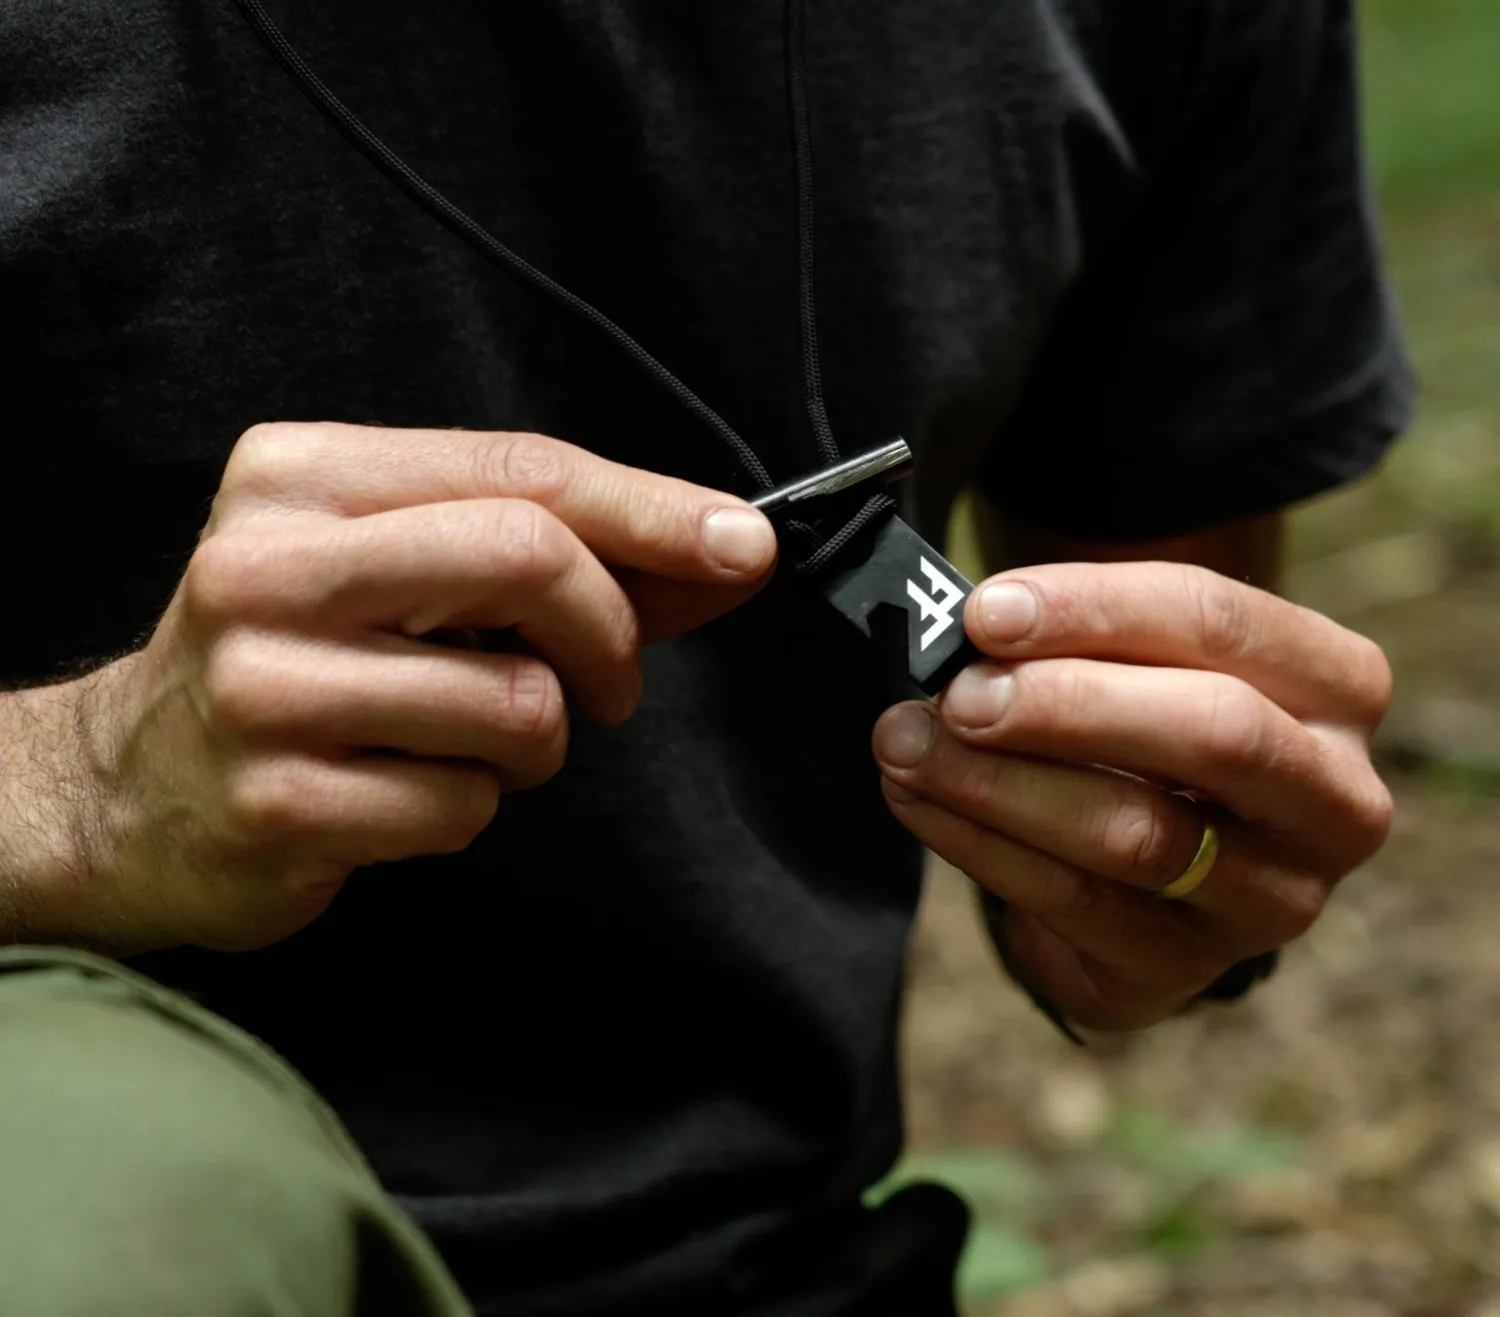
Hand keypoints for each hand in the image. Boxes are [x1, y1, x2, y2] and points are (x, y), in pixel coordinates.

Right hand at [13, 423, 775, 953]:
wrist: (131, 787)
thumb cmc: (299, 663)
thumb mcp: (403, 572)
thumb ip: (558, 552)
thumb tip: (723, 553)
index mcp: (303, 477)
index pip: (521, 472)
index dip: (652, 510)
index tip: (743, 545)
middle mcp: (272, 567)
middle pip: (529, 558)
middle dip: (610, 633)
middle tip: (610, 682)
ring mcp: (266, 688)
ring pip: (517, 702)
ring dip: (535, 743)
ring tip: (468, 742)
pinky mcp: (280, 802)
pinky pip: (466, 806)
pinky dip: (471, 808)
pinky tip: (403, 793)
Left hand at [872, 561, 1392, 1030]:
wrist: (1159, 866)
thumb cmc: (1142, 730)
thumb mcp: (1136, 664)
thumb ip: (1076, 641)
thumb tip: (970, 631)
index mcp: (1336, 687)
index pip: (1218, 623)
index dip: (1092, 611)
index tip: (986, 612)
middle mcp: (1335, 799)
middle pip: (1213, 733)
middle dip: (1065, 707)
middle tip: (957, 695)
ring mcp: (1275, 899)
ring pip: (1137, 835)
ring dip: (997, 784)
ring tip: (905, 746)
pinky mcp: (1189, 967)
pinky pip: (1075, 905)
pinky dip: (980, 846)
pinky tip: (916, 801)